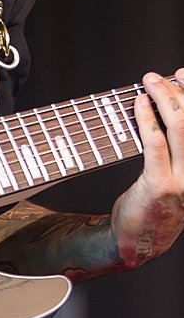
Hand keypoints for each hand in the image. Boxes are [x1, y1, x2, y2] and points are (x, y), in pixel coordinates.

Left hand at [110, 69, 183, 266]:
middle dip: (180, 90)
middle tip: (159, 75)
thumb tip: (169, 102)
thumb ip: (177, 145)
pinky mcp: (161, 186)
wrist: (137, 241)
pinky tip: (139, 103)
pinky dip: (147, 119)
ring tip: (148, 81)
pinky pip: (156, 145)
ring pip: (181, 128)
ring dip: (164, 98)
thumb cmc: (154, 202)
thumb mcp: (177, 173)